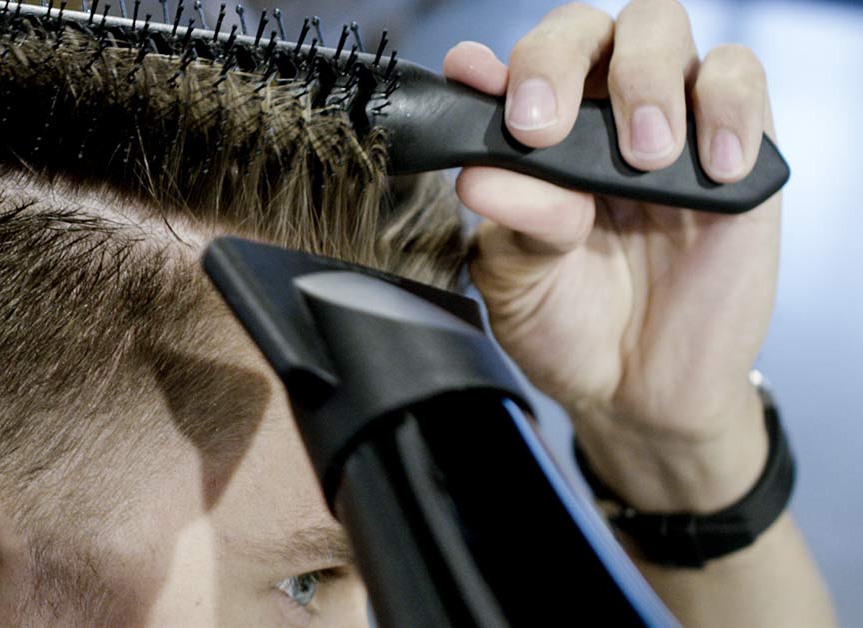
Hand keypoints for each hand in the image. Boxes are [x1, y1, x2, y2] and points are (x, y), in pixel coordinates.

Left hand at [444, 0, 775, 511]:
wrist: (638, 391)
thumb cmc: (567, 325)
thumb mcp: (519, 285)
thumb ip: (510, 224)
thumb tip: (481, 174)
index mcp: (532, 139)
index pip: (512, 69)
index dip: (492, 65)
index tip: (472, 81)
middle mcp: (593, 116)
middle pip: (584, 28)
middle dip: (556, 59)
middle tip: (541, 127)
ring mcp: (667, 125)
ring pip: (662, 30)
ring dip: (645, 80)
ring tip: (643, 159)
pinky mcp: (736, 150)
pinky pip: (741, 83)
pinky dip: (728, 110)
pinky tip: (709, 171)